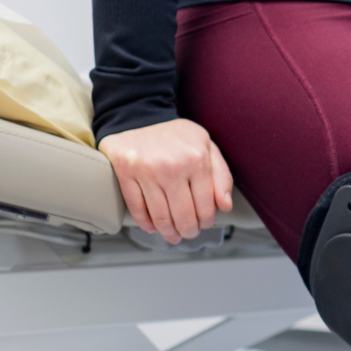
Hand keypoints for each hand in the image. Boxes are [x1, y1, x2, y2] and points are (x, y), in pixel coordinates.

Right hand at [98, 119, 233, 243]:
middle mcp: (173, 167)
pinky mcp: (125, 172)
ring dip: (168, 232)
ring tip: (172, 236)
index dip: (207, 221)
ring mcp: (147, 170)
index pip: (206, 205)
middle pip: (183, 215)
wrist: (139, 114)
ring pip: (160, 215)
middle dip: (188, 231)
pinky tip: (151, 227)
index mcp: (197, 160)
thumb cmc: (177, 135)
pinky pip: (136, 207)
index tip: (204, 224)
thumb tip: (225, 206)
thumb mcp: (207, 146)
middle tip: (188, 234)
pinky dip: (145, 222)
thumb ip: (221, 176)